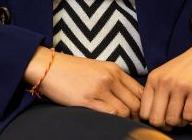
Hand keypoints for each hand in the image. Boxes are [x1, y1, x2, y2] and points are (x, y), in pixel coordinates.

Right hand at [24, 47, 143, 118]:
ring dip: (125, 121)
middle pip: (136, 103)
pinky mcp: (87, 99)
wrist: (48, 67)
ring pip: (125, 111)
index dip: (143, 105)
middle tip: (132, 124)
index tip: (139, 115)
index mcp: (114, 69)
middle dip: (137, 117)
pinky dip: (114, 121)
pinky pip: (110, 113)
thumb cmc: (72, 70)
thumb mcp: (97, 69)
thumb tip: (128, 100)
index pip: (140, 90)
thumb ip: (114, 81)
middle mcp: (110, 77)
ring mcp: (99, 88)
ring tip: (120, 124)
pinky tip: (109, 122)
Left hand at [139, 38, 191, 128]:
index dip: (153, 120)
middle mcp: (163, 82)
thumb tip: (154, 119)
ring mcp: (179, 86)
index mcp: (153, 79)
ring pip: (172, 120)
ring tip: (185, 114)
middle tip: (174, 120)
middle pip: (156, 119)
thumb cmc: (187, 67)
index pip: (144, 112)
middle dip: (166, 125)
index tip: (163, 118)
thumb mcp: (165, 75)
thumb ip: (156, 93)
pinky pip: (189, 116)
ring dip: (180, 122)